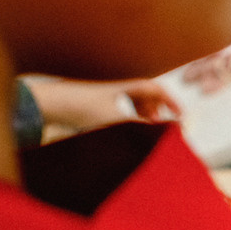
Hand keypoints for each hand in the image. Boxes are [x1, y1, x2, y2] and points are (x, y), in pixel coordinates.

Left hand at [24, 76, 179, 138]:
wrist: (49, 108)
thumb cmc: (81, 106)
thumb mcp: (117, 116)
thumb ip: (142, 124)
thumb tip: (165, 130)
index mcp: (125, 89)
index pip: (155, 89)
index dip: (171, 100)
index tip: (181, 116)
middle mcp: (118, 94)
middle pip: (146, 99)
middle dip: (160, 112)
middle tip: (167, 128)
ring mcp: (107, 105)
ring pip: (134, 111)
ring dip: (145, 122)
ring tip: (149, 135)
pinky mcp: (97, 117)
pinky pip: (121, 120)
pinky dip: (131, 128)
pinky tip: (128, 140)